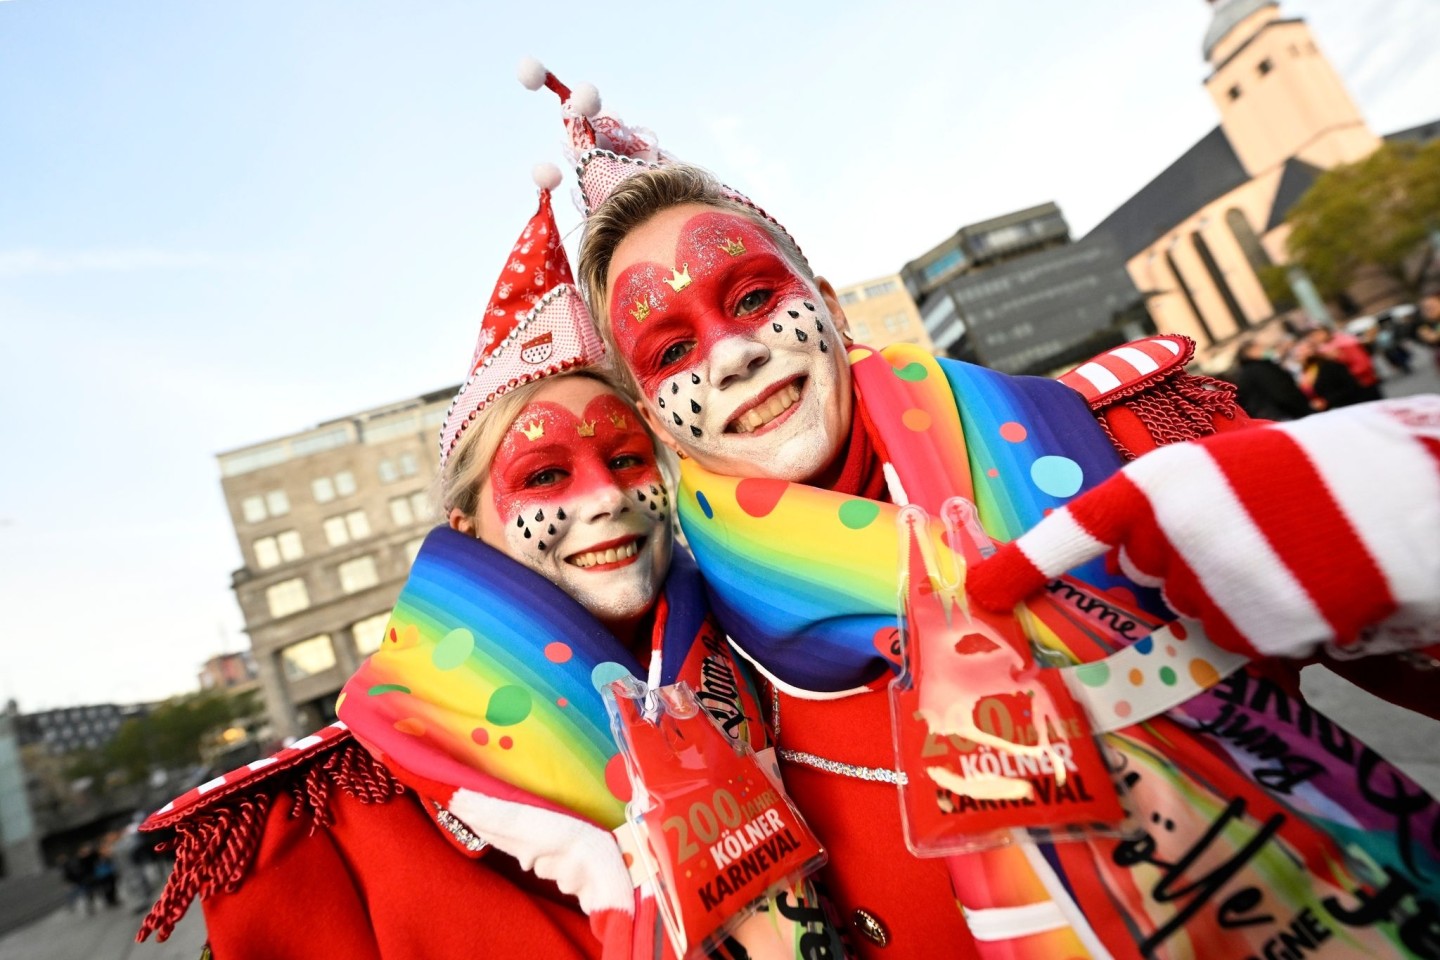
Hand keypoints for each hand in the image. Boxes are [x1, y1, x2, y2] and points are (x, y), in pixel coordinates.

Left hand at [967, 397, 1439, 658]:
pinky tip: (1307, 585)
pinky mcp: (1258, 629)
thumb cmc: (1318, 474)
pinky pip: (1240, 638)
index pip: (1077, 527)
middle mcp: (1176, 533)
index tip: (983, 590)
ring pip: (1194, 608)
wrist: (1408, 498)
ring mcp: (1215, 584)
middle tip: (1245, 534)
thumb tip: (1130, 550)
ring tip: (1287, 555)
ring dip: (1228, 592)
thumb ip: (1175, 506)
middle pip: (1144, 573)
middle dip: (1178, 562)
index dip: (1025, 561)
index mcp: (1164, 481)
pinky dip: (1267, 622)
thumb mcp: (1232, 468)